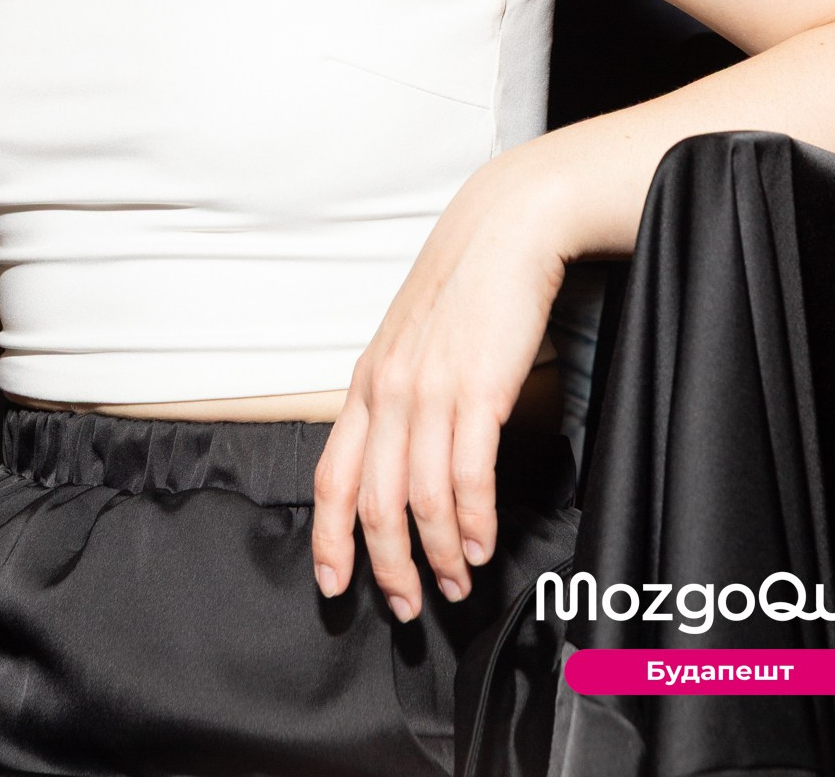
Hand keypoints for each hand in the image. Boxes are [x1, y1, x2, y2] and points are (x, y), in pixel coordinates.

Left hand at [310, 148, 569, 619]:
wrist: (505, 227)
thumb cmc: (465, 283)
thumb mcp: (411, 339)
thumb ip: (399, 393)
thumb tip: (401, 453)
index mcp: (367, 382)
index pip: (330, 474)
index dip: (328, 536)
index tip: (334, 583)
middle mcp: (388, 391)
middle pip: (372, 501)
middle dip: (388, 566)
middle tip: (407, 606)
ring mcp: (430, 390)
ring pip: (420, 498)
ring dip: (440, 554)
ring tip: (458, 582)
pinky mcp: (477, 389)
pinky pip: (467, 474)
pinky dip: (474, 520)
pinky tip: (483, 543)